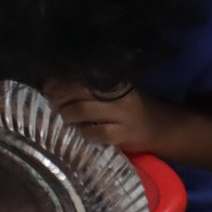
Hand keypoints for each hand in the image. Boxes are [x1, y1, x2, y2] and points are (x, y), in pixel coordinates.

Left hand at [42, 80, 184, 153]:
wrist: (164, 128)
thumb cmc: (134, 107)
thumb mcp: (117, 91)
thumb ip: (90, 87)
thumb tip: (53, 85)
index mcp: (116, 80)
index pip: (82, 76)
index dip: (60, 81)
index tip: (47, 87)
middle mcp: (118, 94)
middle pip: (78, 91)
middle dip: (59, 98)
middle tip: (53, 104)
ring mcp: (122, 115)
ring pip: (82, 111)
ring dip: (67, 115)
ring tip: (66, 117)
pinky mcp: (124, 135)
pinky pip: (94, 133)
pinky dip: (84, 132)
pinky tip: (83, 132)